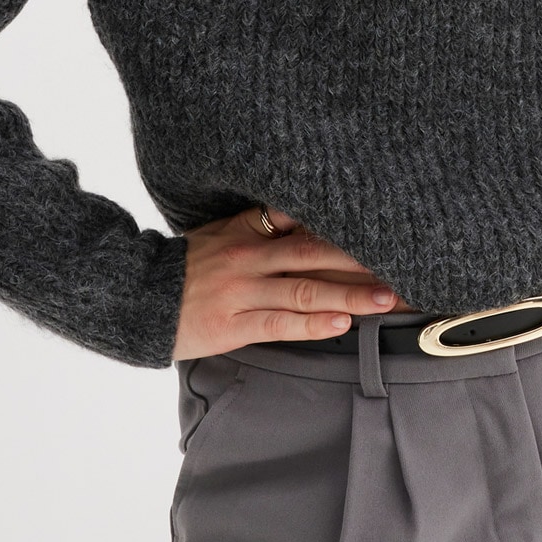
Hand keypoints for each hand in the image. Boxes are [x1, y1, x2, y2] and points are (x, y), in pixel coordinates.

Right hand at [170, 206, 418, 360]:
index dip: (351, 225)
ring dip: (351, 295)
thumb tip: (312, 217)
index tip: (390, 228)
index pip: (308, 221)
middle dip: (364, 261)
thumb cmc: (186, 265)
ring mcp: (243, 290)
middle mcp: (250, 255)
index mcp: (249, 228)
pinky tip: (342, 324)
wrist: (135, 295)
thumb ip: (264, 223)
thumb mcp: (223, 230)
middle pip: (317, 253)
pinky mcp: (233, 324)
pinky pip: (280, 323)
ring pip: (306, 290)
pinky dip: (313, 324)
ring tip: (389, 299)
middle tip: (406, 265)